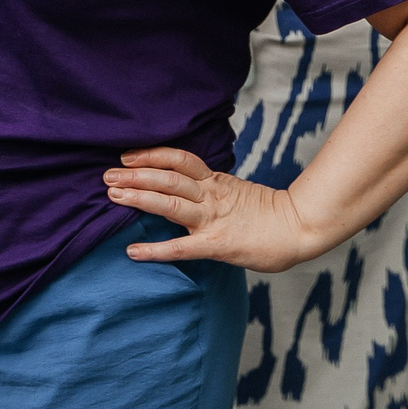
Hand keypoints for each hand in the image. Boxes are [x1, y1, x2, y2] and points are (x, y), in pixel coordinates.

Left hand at [103, 147, 328, 272]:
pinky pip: (180, 247)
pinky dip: (154, 250)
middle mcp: (211, 195)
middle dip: (134, 174)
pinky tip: (132, 253)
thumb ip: (213, 190)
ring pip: (169, 202)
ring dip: (138, 197)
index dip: (150, 155)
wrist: (301, 228)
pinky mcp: (217, 245)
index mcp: (216, 181)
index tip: (126, 156)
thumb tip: (189, 190)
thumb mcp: (238, 192)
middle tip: (107, 175)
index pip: (178, 159)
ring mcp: (212, 219)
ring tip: (112, 195)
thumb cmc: (271, 215)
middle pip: (167, 177)